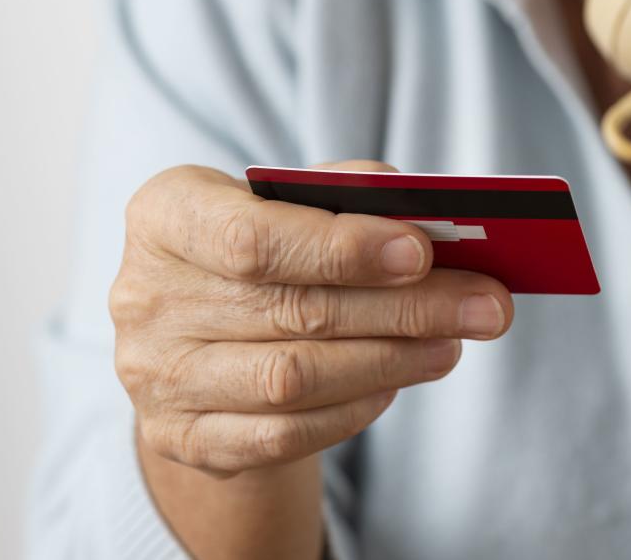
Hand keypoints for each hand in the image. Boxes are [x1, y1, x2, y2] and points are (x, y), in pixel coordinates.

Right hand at [110, 161, 512, 554]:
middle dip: (404, 308)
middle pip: (292, 309)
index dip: (340, 246)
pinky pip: (282, 433)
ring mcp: (155, 375)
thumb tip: (422, 212)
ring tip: (454, 341)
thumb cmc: (258, 250)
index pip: (251, 237)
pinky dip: (353, 407)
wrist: (196, 335)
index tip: (422, 250)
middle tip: (485, 303)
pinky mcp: (179, 437)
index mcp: (165, 215)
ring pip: (293, 378)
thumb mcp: (282, 203)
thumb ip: (340, 194)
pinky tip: (398, 378)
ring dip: (391, 359)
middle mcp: (144, 296)